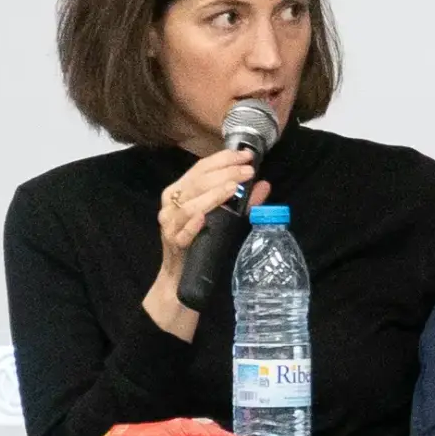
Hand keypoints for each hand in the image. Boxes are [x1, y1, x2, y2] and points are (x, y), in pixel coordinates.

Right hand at [142, 149, 270, 340]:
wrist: (182, 279)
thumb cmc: (203, 243)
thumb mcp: (225, 219)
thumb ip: (243, 202)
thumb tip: (264, 185)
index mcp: (181, 191)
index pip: (201, 168)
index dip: (224, 159)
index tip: (247, 156)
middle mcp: (172, 204)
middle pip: (196, 182)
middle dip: (224, 173)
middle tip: (247, 171)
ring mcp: (170, 224)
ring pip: (189, 205)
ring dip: (212, 195)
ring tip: (232, 188)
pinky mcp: (173, 244)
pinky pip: (182, 232)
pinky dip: (193, 224)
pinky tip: (204, 217)